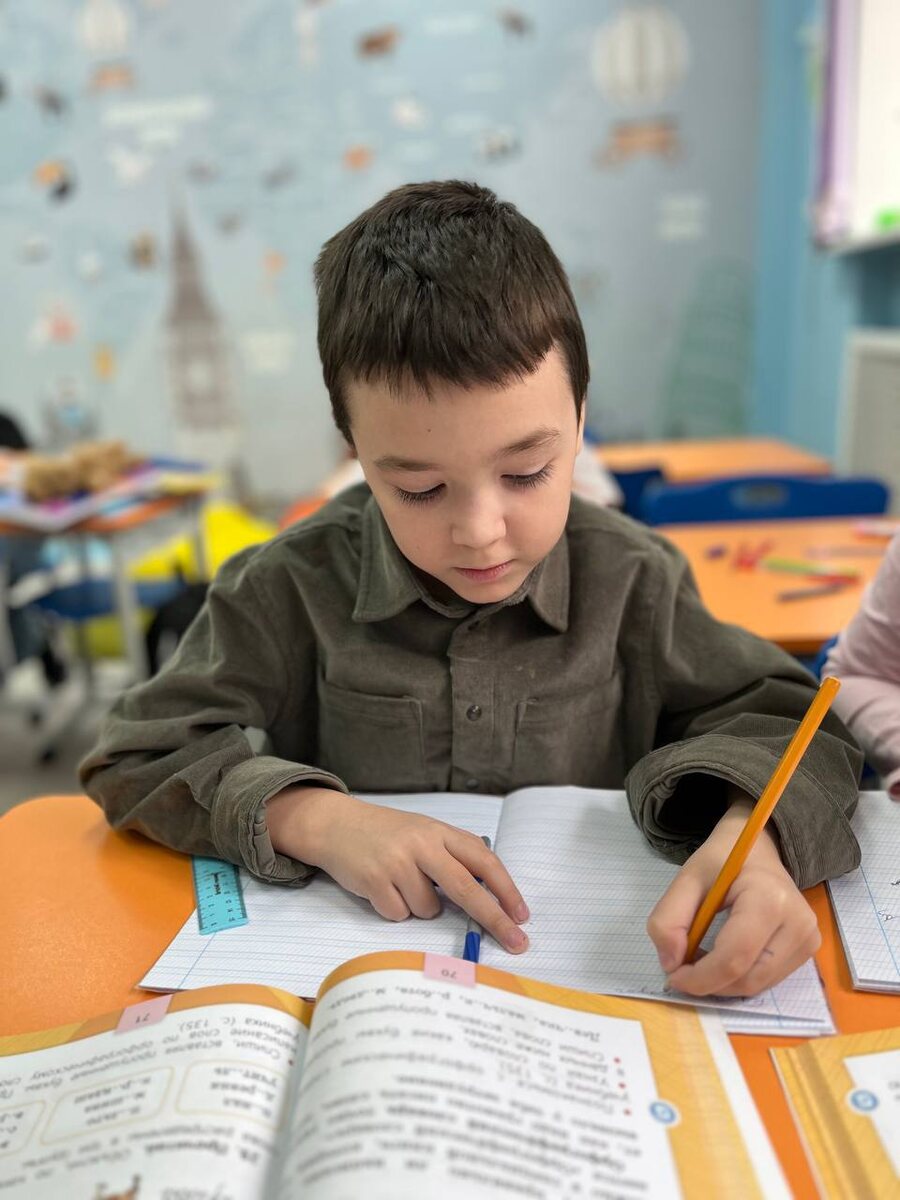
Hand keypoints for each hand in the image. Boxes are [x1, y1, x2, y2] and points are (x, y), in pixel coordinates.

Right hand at [266, 786, 529, 953]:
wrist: (336, 825)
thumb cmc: (387, 834)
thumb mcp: (423, 834)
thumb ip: (451, 857)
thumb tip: (486, 898)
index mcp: (439, 831)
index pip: (483, 861)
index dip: (506, 889)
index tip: (522, 915)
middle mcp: (421, 844)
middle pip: (467, 888)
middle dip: (494, 919)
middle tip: (516, 942)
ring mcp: (397, 862)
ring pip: (428, 909)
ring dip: (419, 907)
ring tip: (400, 884)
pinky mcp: (375, 880)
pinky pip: (399, 914)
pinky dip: (394, 909)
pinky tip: (382, 888)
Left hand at [646, 800, 820, 996]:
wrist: (758, 849)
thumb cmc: (723, 861)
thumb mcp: (687, 879)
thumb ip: (668, 918)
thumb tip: (671, 964)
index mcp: (769, 899)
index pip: (734, 957)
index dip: (700, 977)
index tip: (672, 976)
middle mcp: (798, 923)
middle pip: (748, 979)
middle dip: (709, 983)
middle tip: (682, 969)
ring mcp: (808, 939)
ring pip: (757, 985)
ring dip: (723, 983)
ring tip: (701, 959)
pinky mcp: (809, 949)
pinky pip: (767, 980)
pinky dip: (739, 978)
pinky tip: (723, 958)